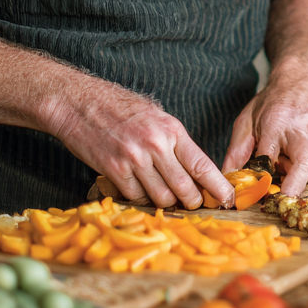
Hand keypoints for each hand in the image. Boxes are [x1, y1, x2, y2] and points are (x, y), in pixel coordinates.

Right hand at [49, 80, 234, 209]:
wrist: (79, 103)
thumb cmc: (119, 106)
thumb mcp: (156, 115)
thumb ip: (173, 141)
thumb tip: (192, 168)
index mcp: (171, 130)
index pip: (202, 165)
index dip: (218, 187)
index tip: (228, 199)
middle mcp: (156, 146)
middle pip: (185, 189)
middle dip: (194, 202)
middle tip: (195, 205)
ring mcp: (134, 160)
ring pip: (162, 198)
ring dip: (167, 204)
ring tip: (167, 198)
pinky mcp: (114, 171)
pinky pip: (136, 197)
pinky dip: (141, 199)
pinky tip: (141, 191)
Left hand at [223, 65, 307, 194]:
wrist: (305, 82)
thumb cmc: (274, 101)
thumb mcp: (248, 120)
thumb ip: (237, 151)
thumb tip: (229, 181)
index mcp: (277, 124)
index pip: (267, 160)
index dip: (259, 181)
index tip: (252, 196)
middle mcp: (303, 132)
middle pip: (299, 171)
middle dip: (287, 189)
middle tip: (272, 196)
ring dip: (293, 178)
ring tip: (282, 162)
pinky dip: (303, 172)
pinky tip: (294, 158)